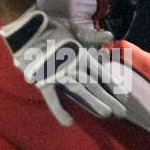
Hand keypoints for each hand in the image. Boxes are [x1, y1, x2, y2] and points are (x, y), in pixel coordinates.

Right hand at [0, 5, 128, 127]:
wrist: (26, 28)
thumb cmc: (50, 27)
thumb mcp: (73, 29)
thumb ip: (92, 36)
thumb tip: (110, 35)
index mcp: (81, 54)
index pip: (101, 73)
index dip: (113, 84)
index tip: (124, 95)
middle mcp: (73, 66)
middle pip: (95, 85)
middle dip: (109, 99)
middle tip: (122, 112)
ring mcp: (58, 75)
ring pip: (80, 92)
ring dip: (94, 104)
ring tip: (106, 114)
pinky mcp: (43, 81)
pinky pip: (52, 98)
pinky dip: (59, 111)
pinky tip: (68, 122)